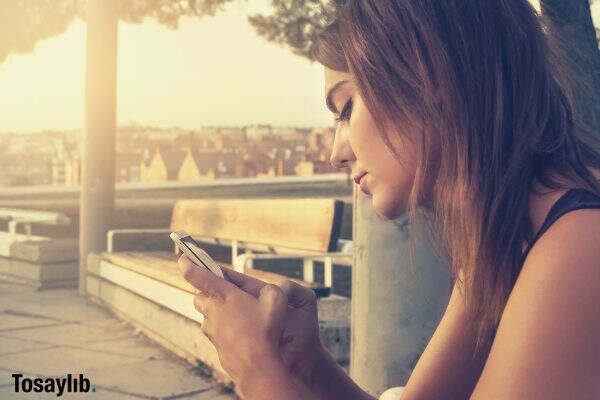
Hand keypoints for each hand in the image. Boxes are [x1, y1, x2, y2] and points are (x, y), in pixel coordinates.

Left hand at [177, 255, 323, 387]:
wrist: (257, 367)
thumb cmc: (266, 331)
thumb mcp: (275, 299)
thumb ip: (268, 289)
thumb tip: (265, 292)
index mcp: (223, 294)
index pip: (196, 274)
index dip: (188, 262)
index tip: (184, 256)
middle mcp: (212, 311)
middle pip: (199, 295)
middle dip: (208, 290)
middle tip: (226, 290)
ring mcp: (212, 330)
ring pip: (207, 315)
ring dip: (217, 311)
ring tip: (239, 313)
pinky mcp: (216, 344)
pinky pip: (216, 331)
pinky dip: (225, 328)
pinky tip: (243, 331)